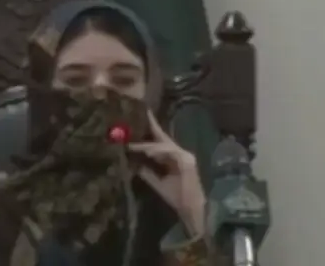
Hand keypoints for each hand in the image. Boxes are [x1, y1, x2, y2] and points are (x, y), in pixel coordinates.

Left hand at [128, 111, 206, 235]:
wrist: (190, 208)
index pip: (162, 141)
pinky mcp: (187, 162)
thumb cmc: (176, 196)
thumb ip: (148, 173)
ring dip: (150, 146)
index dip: (153, 129)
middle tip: (142, 115)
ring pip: (165, 145)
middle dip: (152, 127)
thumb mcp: (158, 183)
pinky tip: (149, 152)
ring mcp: (186, 157)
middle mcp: (181, 153)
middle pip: (164, 139)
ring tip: (134, 146)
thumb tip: (136, 164)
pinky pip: (171, 153)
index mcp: (175, 157)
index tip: (144, 116)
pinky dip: (159, 152)